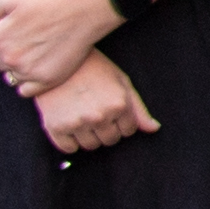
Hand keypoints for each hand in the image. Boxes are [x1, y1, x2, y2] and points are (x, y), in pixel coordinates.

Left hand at [0, 0, 117, 98]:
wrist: (84, 9)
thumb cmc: (47, 0)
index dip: (2, 36)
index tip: (19, 28)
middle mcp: (10, 59)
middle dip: (9, 52)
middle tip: (30, 39)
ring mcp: (28, 72)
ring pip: (11, 77)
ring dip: (19, 67)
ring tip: (38, 51)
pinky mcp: (47, 81)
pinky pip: (25, 91)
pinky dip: (29, 82)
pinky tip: (41, 66)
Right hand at [33, 51, 157, 155]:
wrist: (56, 60)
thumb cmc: (93, 69)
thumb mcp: (121, 82)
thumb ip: (138, 108)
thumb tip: (153, 129)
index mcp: (118, 105)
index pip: (128, 131)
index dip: (120, 121)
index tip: (110, 110)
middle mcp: (99, 116)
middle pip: (110, 140)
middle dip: (106, 129)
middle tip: (95, 111)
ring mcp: (76, 122)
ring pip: (90, 146)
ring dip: (88, 136)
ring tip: (81, 115)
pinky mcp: (55, 126)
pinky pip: (68, 148)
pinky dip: (69, 141)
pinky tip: (68, 123)